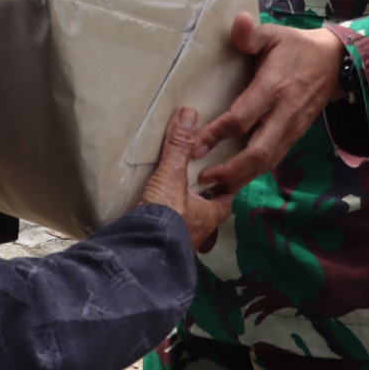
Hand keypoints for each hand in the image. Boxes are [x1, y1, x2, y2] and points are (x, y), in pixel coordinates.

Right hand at [140, 107, 234, 250]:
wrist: (141, 256)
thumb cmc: (165, 218)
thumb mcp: (170, 177)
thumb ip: (178, 147)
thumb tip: (188, 113)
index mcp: (208, 215)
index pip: (226, 200)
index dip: (227, 188)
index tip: (224, 177)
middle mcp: (199, 234)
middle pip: (208, 217)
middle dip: (204, 205)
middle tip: (197, 192)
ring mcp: (181, 248)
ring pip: (190, 230)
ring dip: (185, 220)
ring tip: (175, 208)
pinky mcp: (163, 255)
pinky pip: (170, 241)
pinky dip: (167, 232)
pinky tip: (156, 226)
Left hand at [194, 12, 343, 194]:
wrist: (336, 62)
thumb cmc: (296, 47)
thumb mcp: (275, 34)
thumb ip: (252, 33)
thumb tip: (238, 21)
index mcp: (274, 87)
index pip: (244, 117)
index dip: (219, 132)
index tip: (196, 145)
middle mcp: (284, 113)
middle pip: (259, 151)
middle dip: (232, 169)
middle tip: (204, 178)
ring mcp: (292, 128)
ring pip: (268, 161)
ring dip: (242, 177)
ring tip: (215, 188)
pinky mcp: (295, 135)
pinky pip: (274, 159)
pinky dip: (255, 173)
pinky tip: (236, 180)